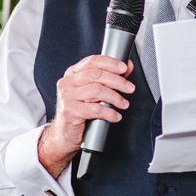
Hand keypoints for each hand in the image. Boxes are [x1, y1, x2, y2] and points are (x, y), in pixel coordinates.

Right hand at [37, 52, 137, 174]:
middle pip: (96, 75)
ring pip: (97, 91)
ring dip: (115, 97)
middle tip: (130, 88)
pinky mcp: (70, 111)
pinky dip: (109, 113)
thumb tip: (126, 67)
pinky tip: (115, 116)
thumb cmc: (80, 111)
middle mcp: (68, 82)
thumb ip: (109, 79)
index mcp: (73, 74)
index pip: (92, 61)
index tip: (124, 68)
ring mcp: (67, 96)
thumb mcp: (93, 93)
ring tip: (124, 104)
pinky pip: (94, 109)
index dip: (110, 63)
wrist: (65, 133)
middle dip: (117, 81)